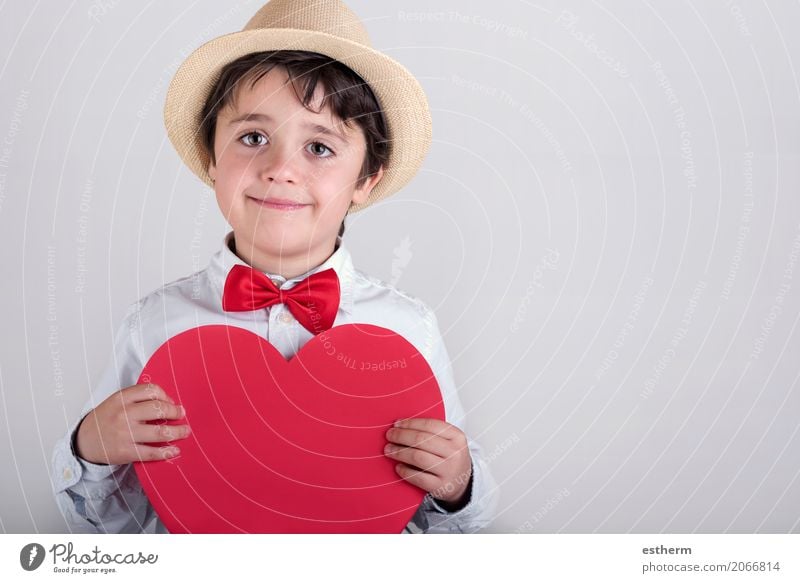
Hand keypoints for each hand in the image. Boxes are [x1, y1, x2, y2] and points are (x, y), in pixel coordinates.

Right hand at [75, 383, 189, 464]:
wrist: (83, 442)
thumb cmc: (105, 419)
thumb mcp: (116, 401)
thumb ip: (137, 398)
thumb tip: (168, 402)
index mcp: (121, 398)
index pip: (151, 390)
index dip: (165, 395)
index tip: (170, 402)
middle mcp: (124, 414)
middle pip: (159, 409)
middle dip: (175, 412)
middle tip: (181, 414)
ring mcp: (125, 434)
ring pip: (160, 432)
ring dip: (178, 432)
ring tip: (185, 431)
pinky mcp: (126, 452)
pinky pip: (152, 452)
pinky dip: (167, 452)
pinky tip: (175, 450)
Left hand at [384, 418, 472, 508]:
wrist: (462, 483)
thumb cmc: (449, 457)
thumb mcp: (448, 441)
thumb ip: (430, 432)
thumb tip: (400, 425)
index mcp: (457, 436)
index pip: (430, 425)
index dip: (410, 423)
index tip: (396, 423)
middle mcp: (455, 453)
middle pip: (422, 440)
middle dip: (401, 436)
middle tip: (389, 435)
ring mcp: (448, 471)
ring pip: (418, 457)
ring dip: (399, 452)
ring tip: (389, 450)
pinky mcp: (440, 487)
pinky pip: (417, 477)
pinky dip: (404, 470)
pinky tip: (398, 467)